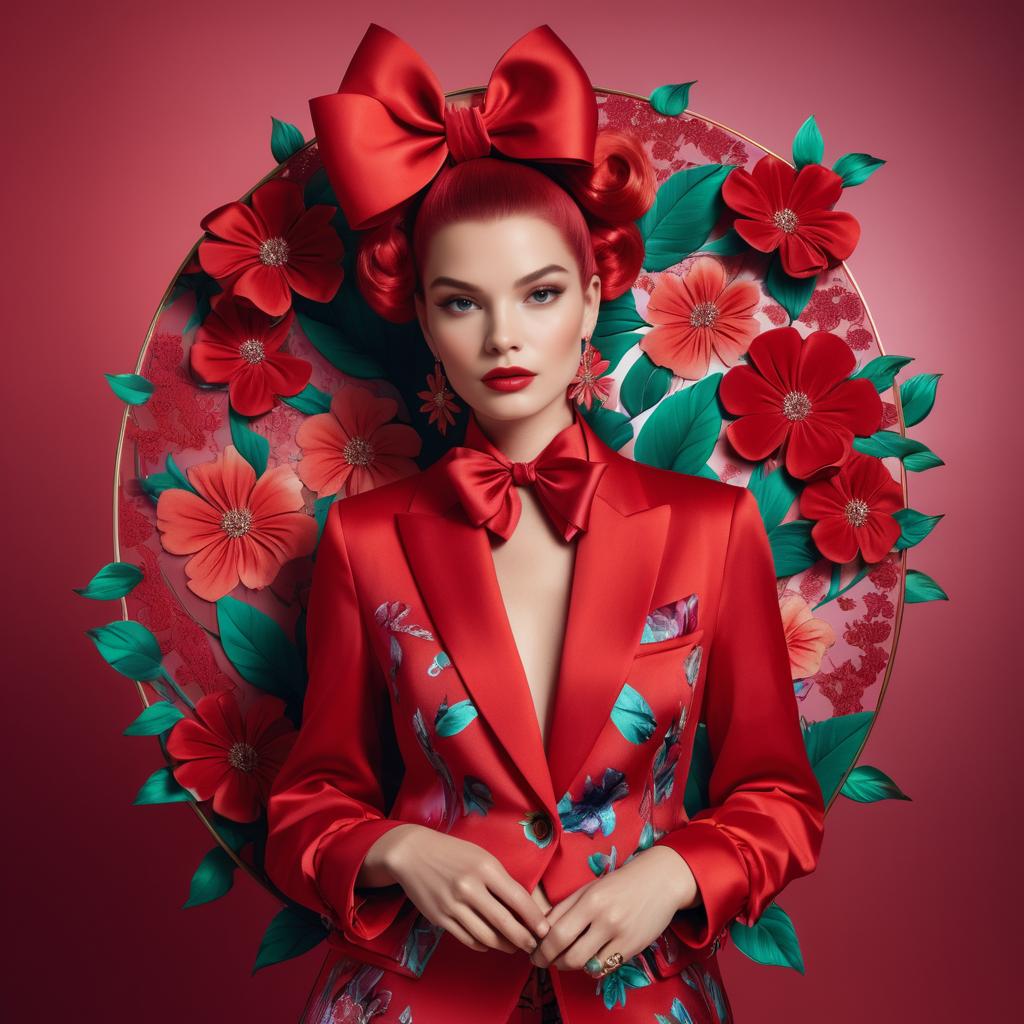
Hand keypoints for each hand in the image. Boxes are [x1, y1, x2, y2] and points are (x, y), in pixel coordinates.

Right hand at [371, 825, 551, 955]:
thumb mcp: (480, 857)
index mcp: (485, 868)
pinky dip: (483, 944)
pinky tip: (490, 942)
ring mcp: (453, 905)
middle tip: (534, 946)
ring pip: (487, 936)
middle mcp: (470, 887)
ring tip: (514, 946)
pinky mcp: (440, 919)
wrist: (413, 853)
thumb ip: (500, 880)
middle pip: (504, 922)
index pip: (517, 898)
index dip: (534, 918)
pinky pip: (468, 939)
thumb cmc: (453, 852)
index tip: (545, 930)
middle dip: (524, 938)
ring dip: (505, 945)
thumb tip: (522, 907)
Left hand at [529, 846, 698, 972]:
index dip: (541, 949)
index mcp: (590, 901)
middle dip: (552, 962)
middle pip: (569, 956)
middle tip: (546, 961)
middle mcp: (605, 920)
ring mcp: (621, 936)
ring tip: (565, 959)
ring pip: (586, 966)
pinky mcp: (633, 948)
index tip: (534, 953)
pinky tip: (587, 958)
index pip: (557, 934)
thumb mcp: (588, 888)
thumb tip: (540, 928)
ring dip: (570, 966)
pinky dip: (591, 967)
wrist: (660, 881)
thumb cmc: (619, 882)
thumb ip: (565, 908)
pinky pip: (604, 968)